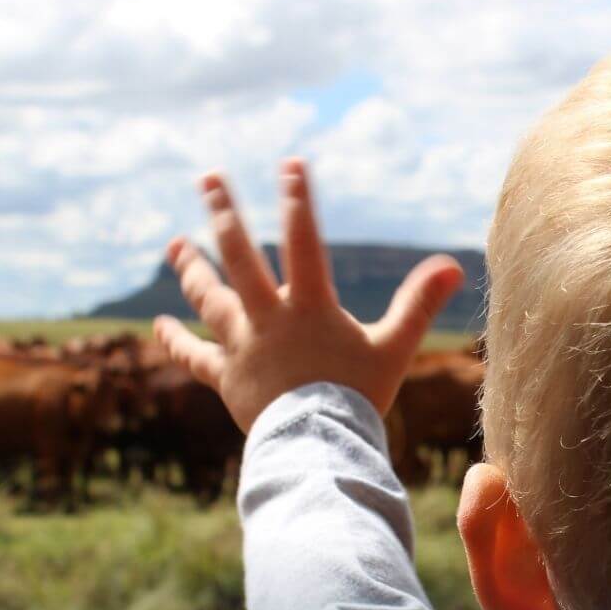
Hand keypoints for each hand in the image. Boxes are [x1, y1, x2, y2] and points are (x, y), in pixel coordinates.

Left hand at [153, 158, 463, 431]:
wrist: (318, 445)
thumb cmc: (360, 395)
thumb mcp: (394, 346)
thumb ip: (419, 303)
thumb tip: (452, 264)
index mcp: (309, 306)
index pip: (303, 240)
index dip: (298, 200)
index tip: (291, 165)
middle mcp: (267, 318)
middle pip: (239, 256)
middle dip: (224, 214)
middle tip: (209, 178)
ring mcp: (242, 346)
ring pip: (209, 298)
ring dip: (191, 269)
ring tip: (175, 245)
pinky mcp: (225, 378)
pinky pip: (194, 356)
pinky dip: (175, 341)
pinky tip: (157, 325)